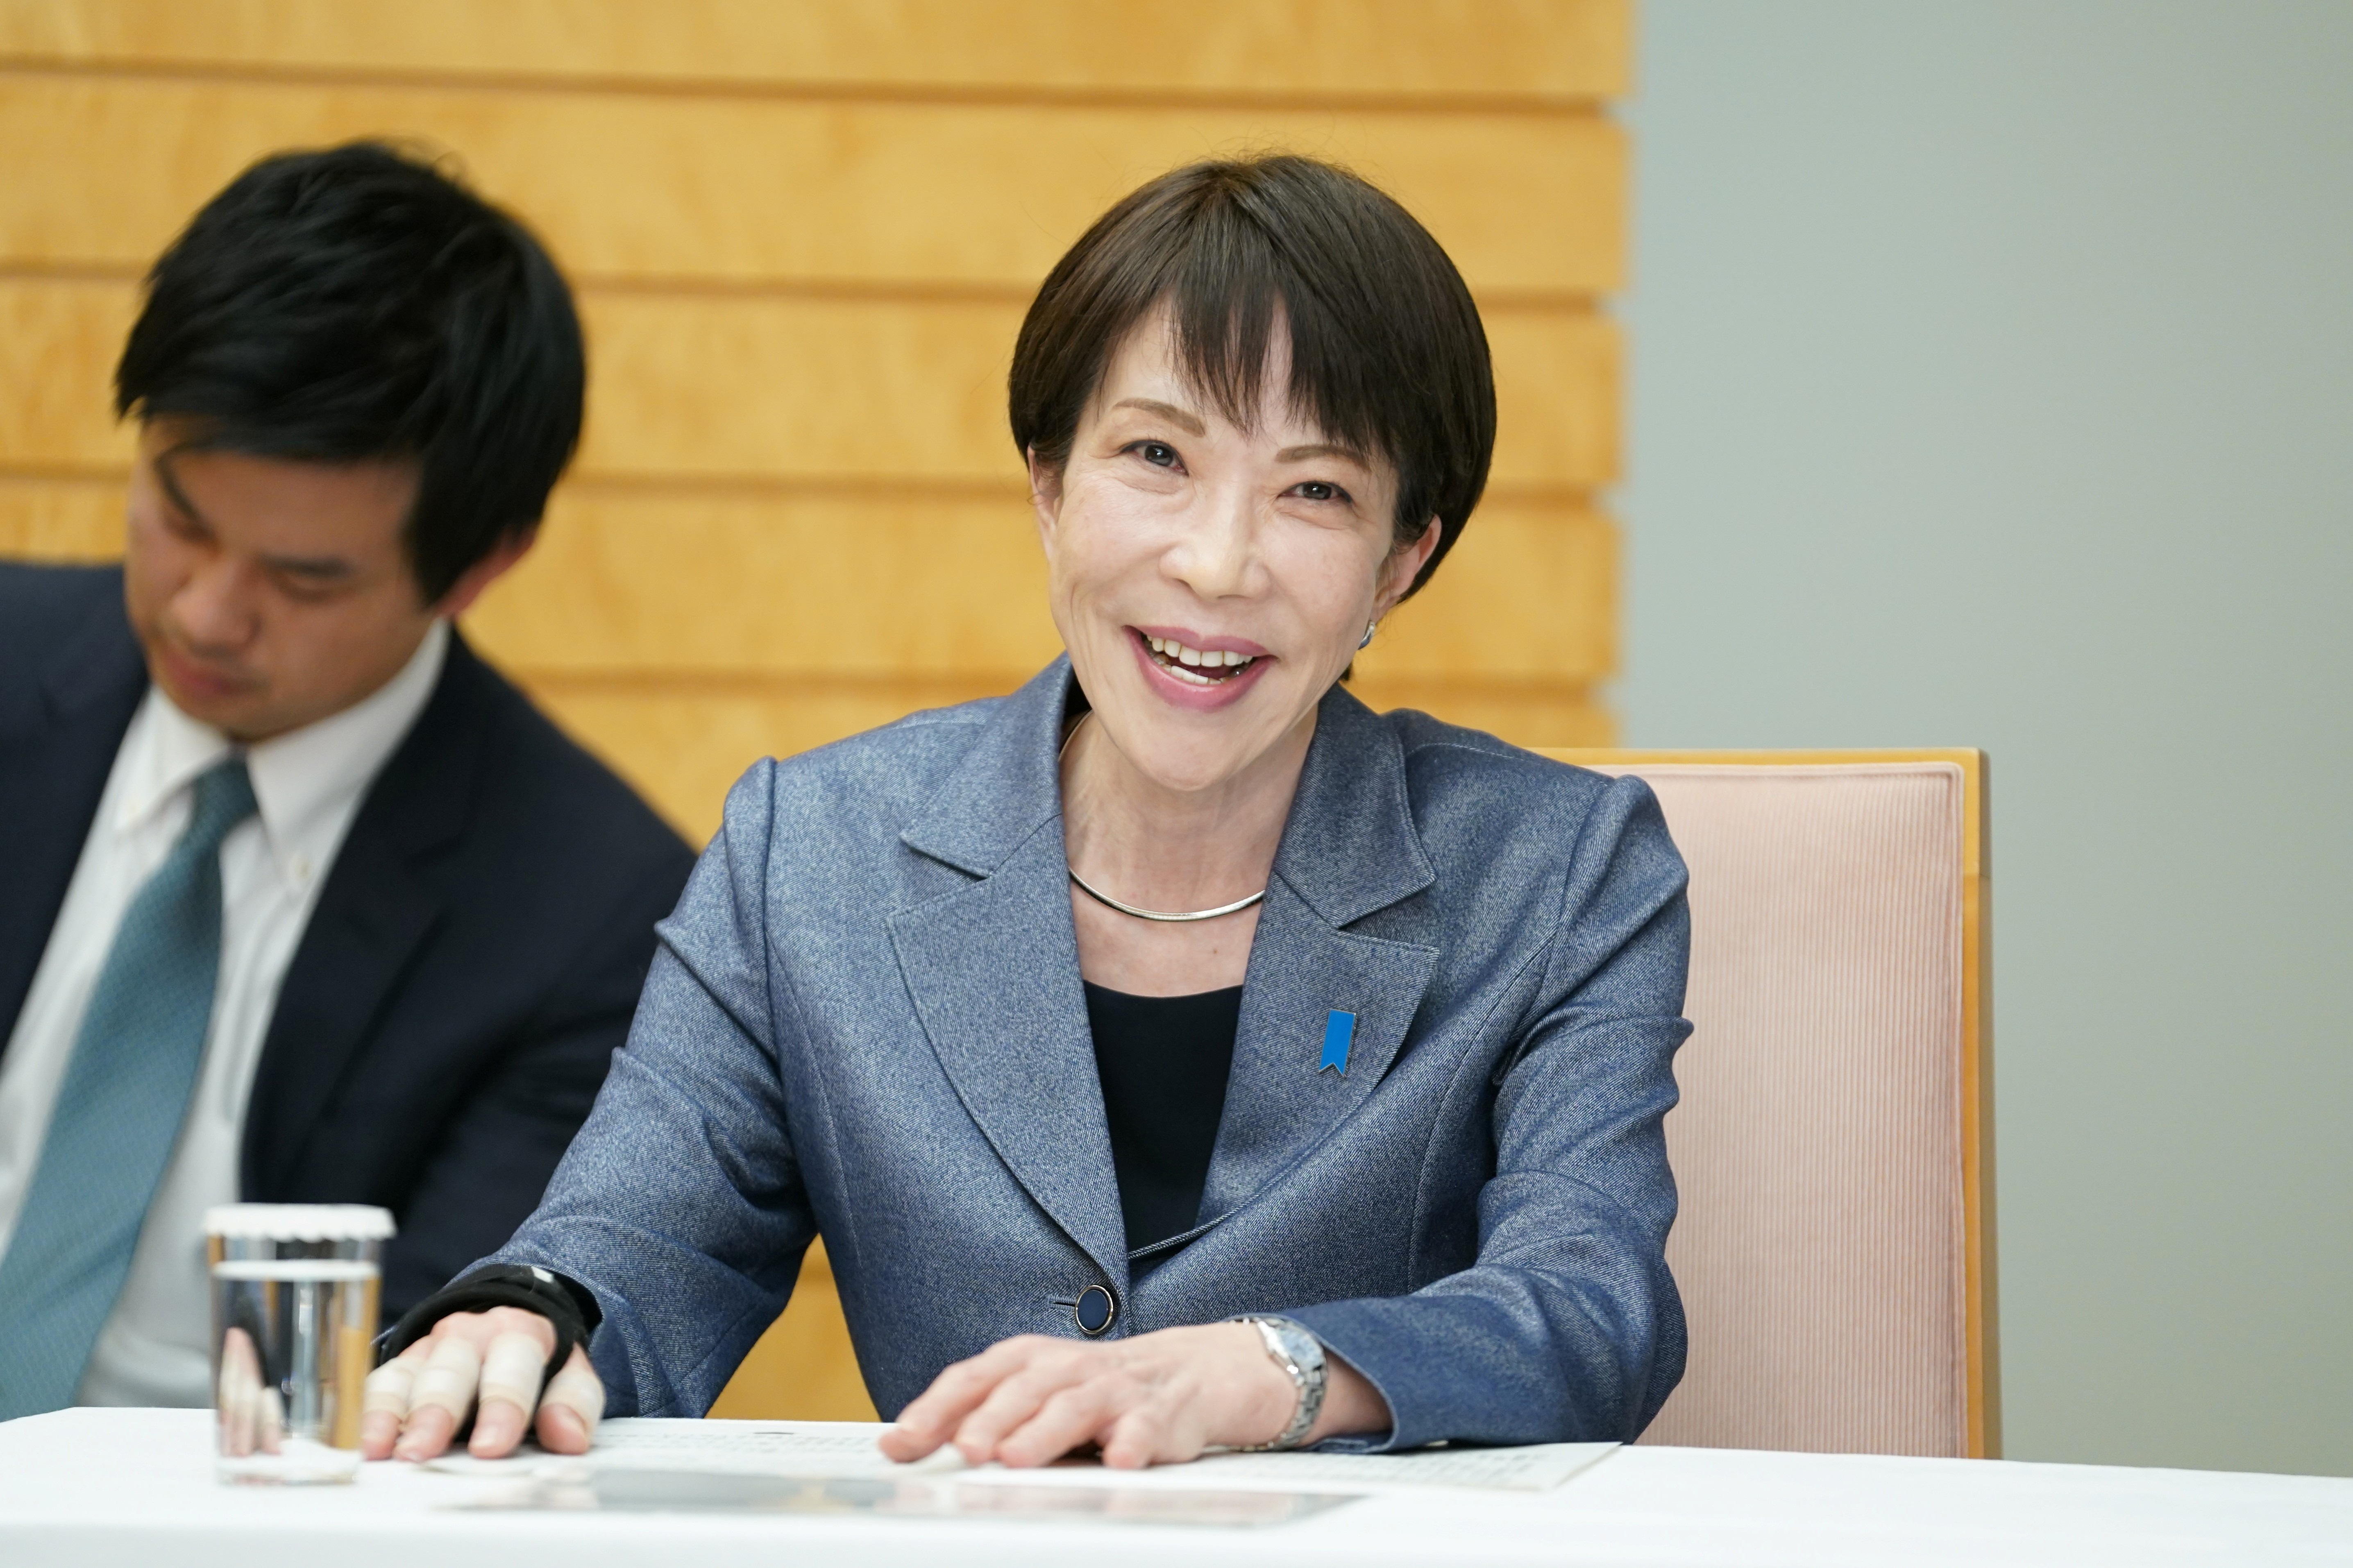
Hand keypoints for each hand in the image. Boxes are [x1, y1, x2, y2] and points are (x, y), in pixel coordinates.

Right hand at [358, 1306, 603, 1461]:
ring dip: (391, 1415)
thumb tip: (569, 1439)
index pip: (513, 1366)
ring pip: (407, 1377)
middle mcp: (470, 1336)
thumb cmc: (538, 1363)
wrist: (507, 1326)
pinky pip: (378, 1386)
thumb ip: (573, 1404)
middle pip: (451, 1370)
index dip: (502, 1407)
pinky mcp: (401, 1367)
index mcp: (519, 1333)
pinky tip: (364, 1444)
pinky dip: (367, 1414)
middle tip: (422, 1451)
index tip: (491, 1447)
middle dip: (436, 1411)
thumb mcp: (569, 1376)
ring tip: (382, 1452)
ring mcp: (430, 1350)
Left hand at [876, 1322, 1386, 1469]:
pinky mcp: (1163, 1413)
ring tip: (1018, 1458)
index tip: (901, 1443)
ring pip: (1078, 1404)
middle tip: (964, 1449)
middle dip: (990, 1418)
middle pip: (1024, 1386)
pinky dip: (1133, 1442)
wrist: (1200, 1372)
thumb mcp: (1040, 1394)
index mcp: (1032, 1361)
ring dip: (1045, 1430)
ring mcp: (1118, 1388)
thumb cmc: (1104, 1390)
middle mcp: (1071, 1367)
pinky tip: (1119, 1461)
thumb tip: (901, 1445)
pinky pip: (1148, 1428)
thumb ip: (981, 1415)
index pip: (976, 1376)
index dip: (936, 1408)